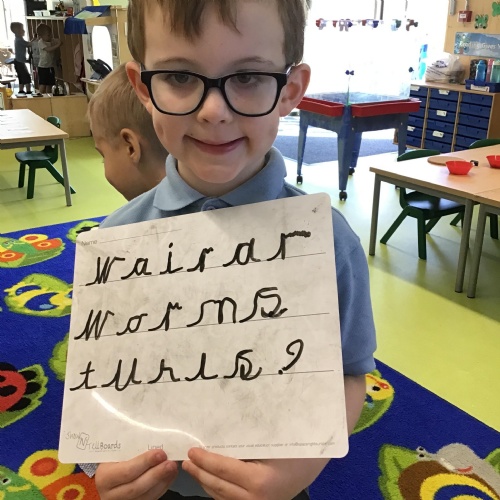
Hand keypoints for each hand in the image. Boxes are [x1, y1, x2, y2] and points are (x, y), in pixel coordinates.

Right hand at [95, 449, 177, 499]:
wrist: (108, 479)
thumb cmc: (113, 461)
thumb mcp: (115, 454)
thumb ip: (130, 449)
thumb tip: (153, 436)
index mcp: (105, 477)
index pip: (127, 471)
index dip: (145, 462)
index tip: (160, 453)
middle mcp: (111, 494)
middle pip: (136, 487)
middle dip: (156, 474)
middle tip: (170, 463)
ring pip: (145, 496)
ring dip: (162, 481)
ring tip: (173, 468)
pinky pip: (150, 499)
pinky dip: (162, 487)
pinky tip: (170, 476)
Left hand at [183, 448, 326, 499]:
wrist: (317, 463)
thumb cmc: (297, 447)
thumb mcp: (272, 440)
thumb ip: (246, 441)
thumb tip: (219, 432)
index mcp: (260, 481)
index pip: (223, 470)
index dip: (205, 460)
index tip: (192, 451)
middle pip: (219, 487)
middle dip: (200, 474)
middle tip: (186, 461)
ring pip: (223, 497)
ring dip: (206, 483)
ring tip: (194, 469)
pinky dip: (218, 491)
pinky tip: (211, 480)